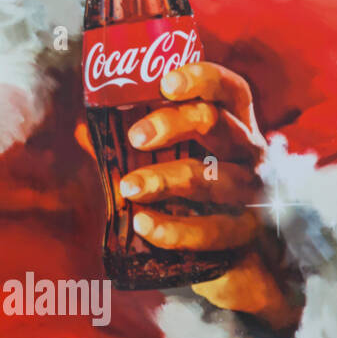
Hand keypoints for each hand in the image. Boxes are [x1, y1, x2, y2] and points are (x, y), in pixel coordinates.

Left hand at [78, 61, 301, 332]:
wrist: (240, 259)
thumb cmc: (198, 195)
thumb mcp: (174, 163)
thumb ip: (134, 146)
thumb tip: (83, 130)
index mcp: (235, 126)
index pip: (230, 89)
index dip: (202, 78)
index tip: (165, 83)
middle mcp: (250, 154)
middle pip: (218, 124)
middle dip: (173, 124)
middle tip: (134, 137)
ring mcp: (253, 194)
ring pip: (213, 178)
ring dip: (165, 179)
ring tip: (128, 188)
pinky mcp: (247, 234)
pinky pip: (212, 229)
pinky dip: (174, 229)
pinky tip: (144, 224)